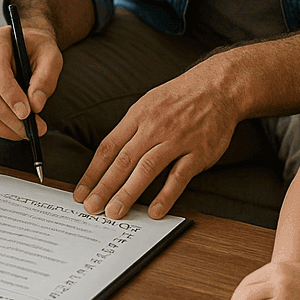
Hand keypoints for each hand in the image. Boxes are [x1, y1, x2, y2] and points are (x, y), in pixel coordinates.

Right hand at [0, 23, 59, 139]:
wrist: (27, 47)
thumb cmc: (39, 49)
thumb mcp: (51, 56)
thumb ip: (46, 78)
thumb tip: (36, 105)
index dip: (9, 93)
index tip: (27, 113)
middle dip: (10, 117)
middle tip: (33, 130)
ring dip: (5, 127)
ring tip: (29, 133)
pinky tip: (17, 131)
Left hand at [73, 64, 236, 219]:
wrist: (218, 87)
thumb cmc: (180, 97)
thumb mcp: (148, 103)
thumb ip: (130, 128)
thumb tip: (108, 155)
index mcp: (138, 116)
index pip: (109, 148)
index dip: (93, 172)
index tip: (81, 192)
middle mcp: (154, 128)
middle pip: (123, 161)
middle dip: (104, 187)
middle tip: (91, 208)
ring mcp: (177, 140)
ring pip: (147, 169)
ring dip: (128, 193)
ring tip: (114, 212)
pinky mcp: (198, 152)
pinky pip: (179, 176)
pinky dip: (166, 195)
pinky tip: (154, 211)